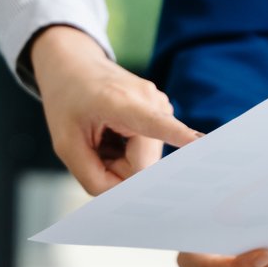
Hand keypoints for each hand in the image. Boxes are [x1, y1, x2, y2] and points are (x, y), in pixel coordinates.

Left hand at [29, 25, 200, 194]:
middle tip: (96, 145)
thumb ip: (94, 179)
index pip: (155, 124)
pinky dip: (127, 153)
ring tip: (105, 136)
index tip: (202, 144)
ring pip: (145, 163)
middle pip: (142, 166)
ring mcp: (161, 107)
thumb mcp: (66, 145)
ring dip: (121, 160)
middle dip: (116, 167)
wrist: (76, 68)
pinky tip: (115, 135)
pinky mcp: (164, 115)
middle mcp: (151, 101)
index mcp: (121, 101)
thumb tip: (129, 198)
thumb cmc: (69, 103)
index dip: (179, 136)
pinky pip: (147, 154)